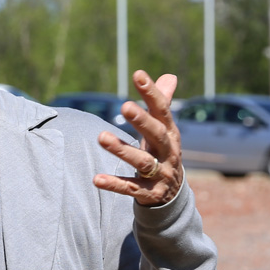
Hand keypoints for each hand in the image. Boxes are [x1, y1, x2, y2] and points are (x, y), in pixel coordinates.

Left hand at [92, 70, 183, 205]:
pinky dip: (114, 184)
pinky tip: (96, 179)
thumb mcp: (164, 130)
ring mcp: (160, 174)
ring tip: (101, 137)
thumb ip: (163, 104)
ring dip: (122, 150)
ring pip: (142, 162)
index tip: (138, 75)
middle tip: (124, 105)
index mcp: (170, 133)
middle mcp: (168, 152)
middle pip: (157, 134)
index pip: (162, 110)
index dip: (152, 93)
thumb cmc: (162, 153)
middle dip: (142, 120)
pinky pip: (131, 188)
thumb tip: (170, 76)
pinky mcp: (150, 193)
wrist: (174, 194)